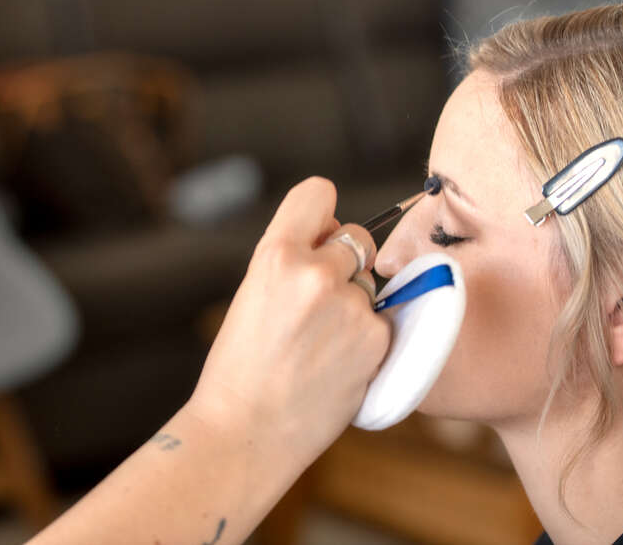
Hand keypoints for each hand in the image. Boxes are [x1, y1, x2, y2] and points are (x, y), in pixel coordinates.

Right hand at [187, 177, 389, 471]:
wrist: (247, 429)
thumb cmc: (241, 365)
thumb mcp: (253, 292)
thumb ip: (292, 258)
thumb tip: (337, 236)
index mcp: (275, 253)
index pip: (319, 193)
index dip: (322, 214)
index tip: (319, 234)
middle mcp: (316, 272)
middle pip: (357, 237)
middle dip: (344, 261)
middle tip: (316, 302)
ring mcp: (350, 306)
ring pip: (370, 282)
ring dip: (355, 302)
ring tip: (319, 342)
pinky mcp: (376, 339)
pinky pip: (381, 319)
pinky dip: (366, 337)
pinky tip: (335, 362)